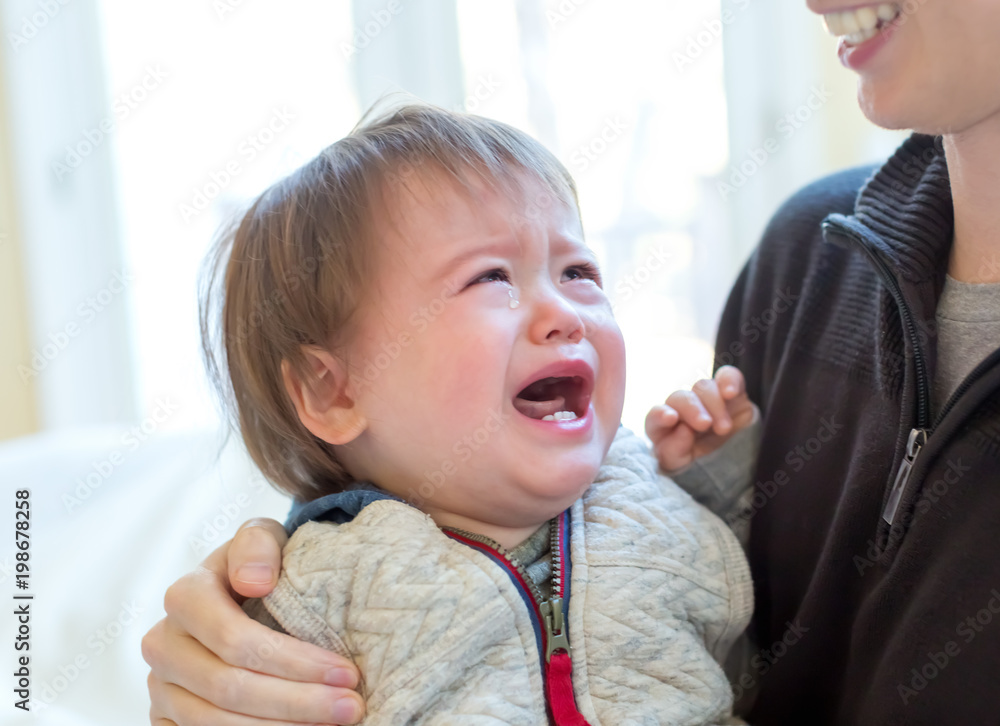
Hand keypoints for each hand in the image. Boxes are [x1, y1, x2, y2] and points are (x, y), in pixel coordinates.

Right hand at [142, 518, 364, 724]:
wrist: (237, 592)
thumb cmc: (260, 565)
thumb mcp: (262, 539)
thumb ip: (258, 544)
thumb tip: (255, 582)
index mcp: (184, 598)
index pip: (236, 640)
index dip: (294, 661)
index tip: (347, 672)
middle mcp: (163, 645)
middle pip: (230, 689)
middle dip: (299, 702)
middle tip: (352, 708)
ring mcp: (161, 687)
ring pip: (218, 723)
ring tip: (336, 724)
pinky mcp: (166, 719)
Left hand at [645, 366, 757, 473]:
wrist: (736, 466)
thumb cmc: (700, 468)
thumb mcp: (682, 466)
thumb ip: (675, 451)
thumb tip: (683, 430)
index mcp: (664, 427)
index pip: (656, 415)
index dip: (660, 414)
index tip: (670, 418)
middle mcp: (684, 408)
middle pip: (680, 397)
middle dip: (692, 409)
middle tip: (705, 425)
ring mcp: (707, 398)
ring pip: (703, 387)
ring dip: (713, 404)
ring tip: (723, 428)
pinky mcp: (732, 394)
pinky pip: (729, 376)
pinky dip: (729, 380)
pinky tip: (731, 392)